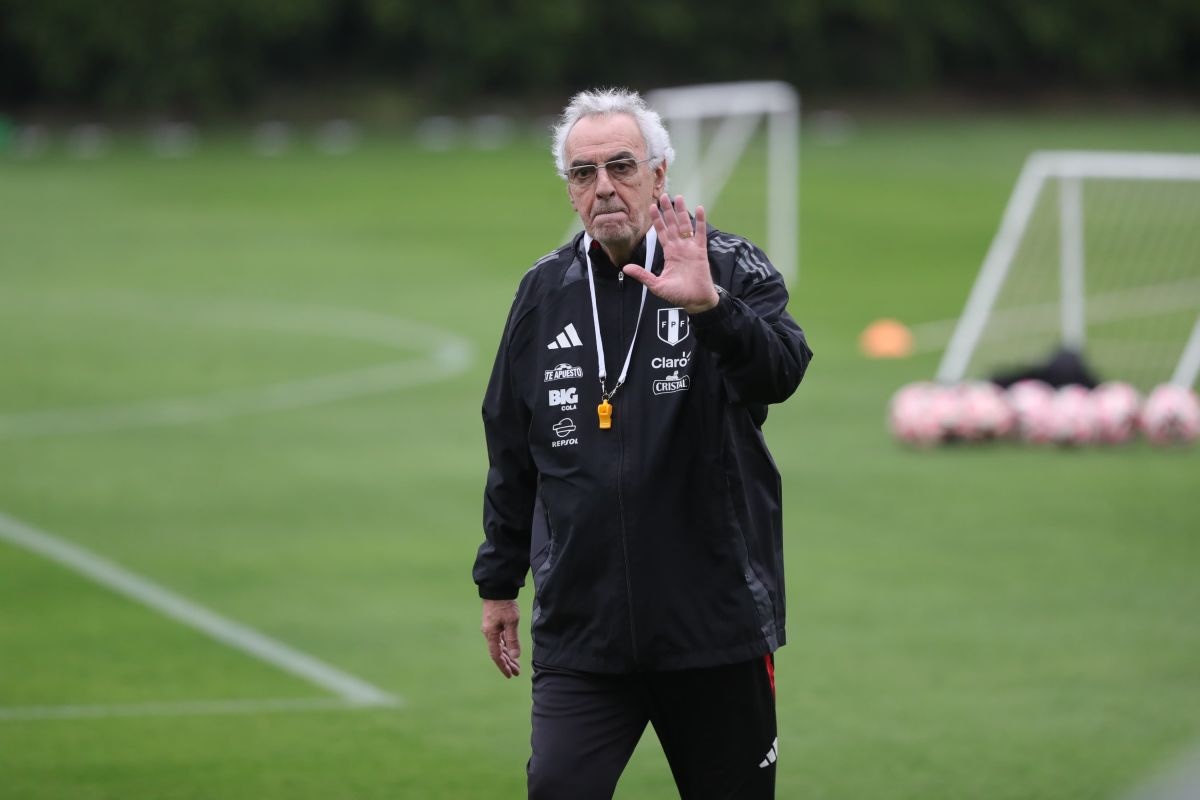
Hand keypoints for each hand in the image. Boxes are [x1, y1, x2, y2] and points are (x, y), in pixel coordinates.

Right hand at [481, 598, 521, 677]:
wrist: (497, 589)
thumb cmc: (504, 605)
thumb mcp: (511, 622)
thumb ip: (512, 640)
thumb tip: (515, 656)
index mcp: (491, 634)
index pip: (496, 655)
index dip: (503, 666)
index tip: (510, 675)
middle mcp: (489, 633)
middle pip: (498, 653)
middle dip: (507, 663)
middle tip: (516, 672)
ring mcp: (491, 629)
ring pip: (499, 646)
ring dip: (507, 656)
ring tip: (516, 665)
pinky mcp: (494, 624)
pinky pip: (500, 640)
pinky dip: (506, 647)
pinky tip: (511, 651)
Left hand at [622, 194, 718, 314]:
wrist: (696, 301)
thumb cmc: (678, 295)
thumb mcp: (657, 285)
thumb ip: (643, 275)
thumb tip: (625, 268)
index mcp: (670, 253)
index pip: (661, 232)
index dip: (656, 220)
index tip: (651, 206)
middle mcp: (680, 247)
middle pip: (672, 224)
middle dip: (667, 210)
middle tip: (663, 195)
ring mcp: (690, 247)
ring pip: (685, 225)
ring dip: (681, 212)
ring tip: (678, 197)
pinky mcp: (701, 251)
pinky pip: (700, 233)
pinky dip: (700, 221)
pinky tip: (699, 208)